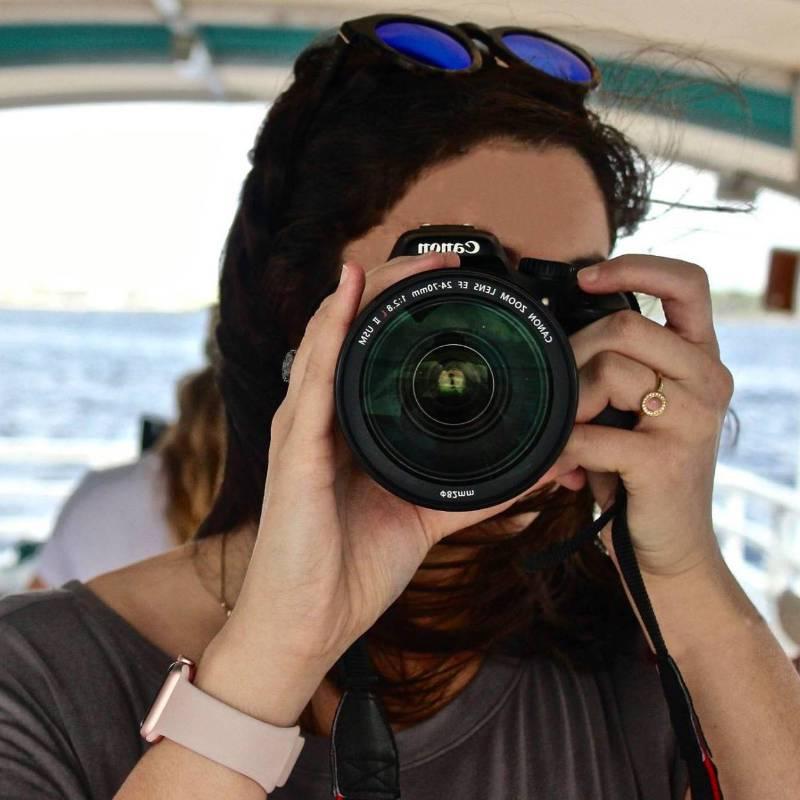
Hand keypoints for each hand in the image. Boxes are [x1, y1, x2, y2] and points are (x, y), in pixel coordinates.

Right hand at [227, 253, 562, 669]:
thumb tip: (542, 466)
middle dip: (398, 286)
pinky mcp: (294, 449)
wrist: (311, 623)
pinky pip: (312, 378)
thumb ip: (480, 489)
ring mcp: (304, 427)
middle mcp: (323, 416)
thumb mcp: (428, 514)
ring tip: (410, 260)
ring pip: (331, 338)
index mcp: (352, 427)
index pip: (375, 348)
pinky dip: (330, 330)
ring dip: (370, 293)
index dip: (410, 307)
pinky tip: (349, 292)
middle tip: (447, 259)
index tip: (460, 282)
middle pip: (354, 329)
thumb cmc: (354, 567)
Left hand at [562, 254, 733, 576]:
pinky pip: (590, 434)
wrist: (669, 551)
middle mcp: (708, 380)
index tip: (586, 277)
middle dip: (574, 352)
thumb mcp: (635, 409)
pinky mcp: (666, 461)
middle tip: (560, 390)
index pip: (686, 283)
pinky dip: (562, 449)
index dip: (636, 268)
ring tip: (566, 431)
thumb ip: (615, 367)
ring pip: (609, 370)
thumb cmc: (640, 473)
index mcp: (700, 359)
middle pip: (625, 327)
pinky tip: (560, 467)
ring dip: (569, 402)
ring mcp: (692, 420)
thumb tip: (554, 333)